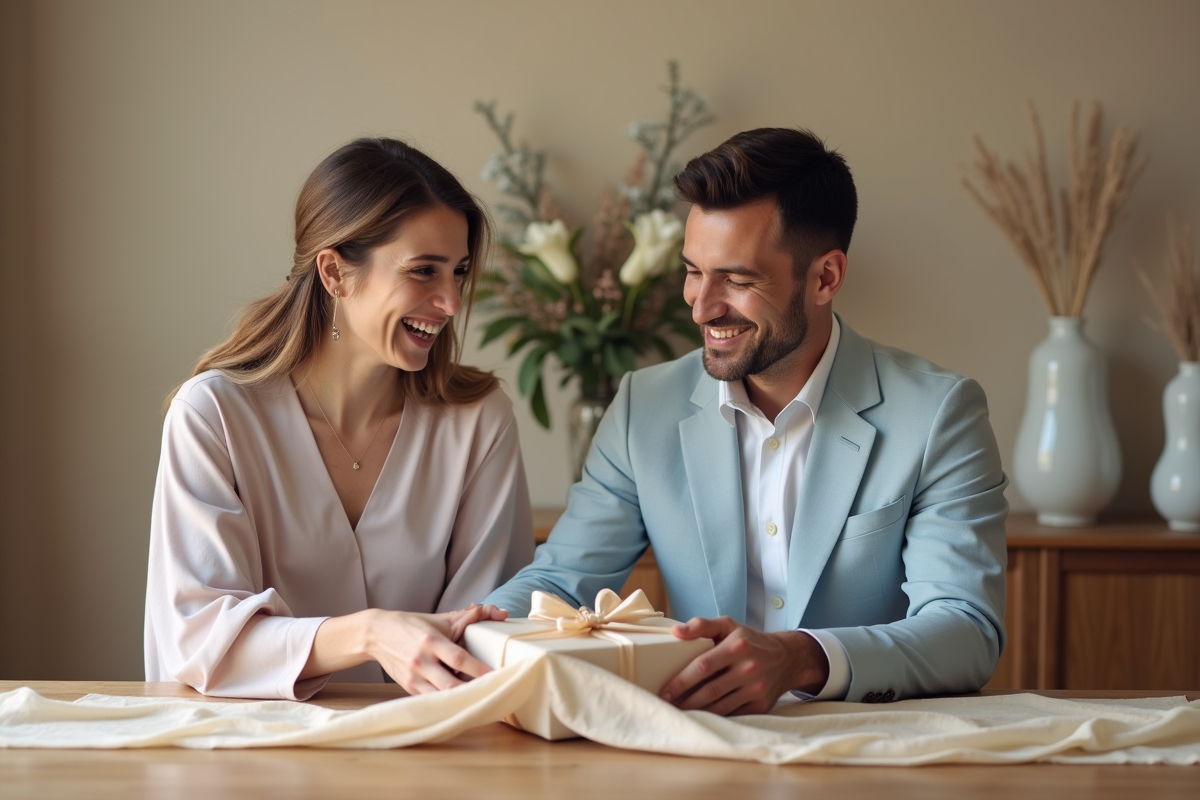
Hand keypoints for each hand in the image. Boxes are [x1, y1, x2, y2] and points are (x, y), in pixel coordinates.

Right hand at [366, 604, 507, 694]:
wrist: (376, 634)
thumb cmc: (412, 625)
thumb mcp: (440, 619)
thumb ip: (471, 616)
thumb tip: (501, 613)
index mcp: (431, 641)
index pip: (458, 658)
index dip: (478, 669)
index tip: (497, 676)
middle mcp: (421, 661)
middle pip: (450, 684)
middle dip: (472, 691)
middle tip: (493, 693)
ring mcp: (413, 677)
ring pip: (440, 696)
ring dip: (461, 700)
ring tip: (482, 700)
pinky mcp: (408, 688)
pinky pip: (431, 700)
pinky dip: (447, 703)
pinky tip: (462, 703)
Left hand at [658, 616, 828, 715]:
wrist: (787, 658)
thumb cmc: (749, 641)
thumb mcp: (728, 625)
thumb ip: (701, 625)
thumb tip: (676, 633)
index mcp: (737, 646)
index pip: (703, 666)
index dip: (681, 681)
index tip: (665, 691)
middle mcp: (748, 668)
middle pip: (710, 690)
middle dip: (685, 700)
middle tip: (667, 706)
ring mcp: (755, 688)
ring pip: (720, 706)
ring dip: (696, 712)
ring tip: (678, 713)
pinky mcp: (760, 705)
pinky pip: (732, 714)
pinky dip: (714, 717)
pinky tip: (700, 716)